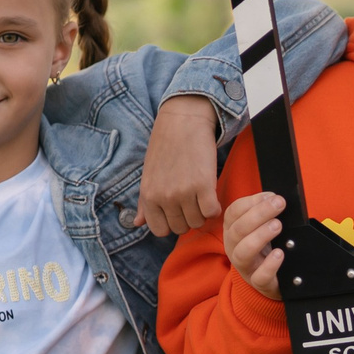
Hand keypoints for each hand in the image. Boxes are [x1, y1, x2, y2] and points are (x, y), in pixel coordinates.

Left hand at [134, 93, 222, 234]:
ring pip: (197, 222)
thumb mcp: (148, 175)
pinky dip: (215, 208)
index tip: (177, 212)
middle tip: (192, 201)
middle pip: (181, 228)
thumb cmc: (165, 147)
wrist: (183, 122)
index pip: (160, 231)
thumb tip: (137, 224)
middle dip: (188, 218)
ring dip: (202, 213)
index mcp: (148, 196)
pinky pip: (212, 212)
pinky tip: (211, 195)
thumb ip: (144, 203)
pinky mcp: (204, 185)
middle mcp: (164, 197)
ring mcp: (184, 192)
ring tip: (201, 196)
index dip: (171, 223)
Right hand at [222, 191, 287, 300]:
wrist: (270, 280)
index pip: (233, 212)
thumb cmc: (265, 248)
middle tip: (279, 204)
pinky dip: (269, 265)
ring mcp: (245, 267)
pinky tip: (279, 253)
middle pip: (238, 230)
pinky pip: (259, 276)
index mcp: (233, 231)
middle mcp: (234, 248)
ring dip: (260, 236)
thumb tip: (273, 198)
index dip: (251, 202)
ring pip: (243, 252)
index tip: (271, 196)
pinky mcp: (258, 283)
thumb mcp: (261, 228)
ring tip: (278, 226)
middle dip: (259, 214)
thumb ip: (265, 213)